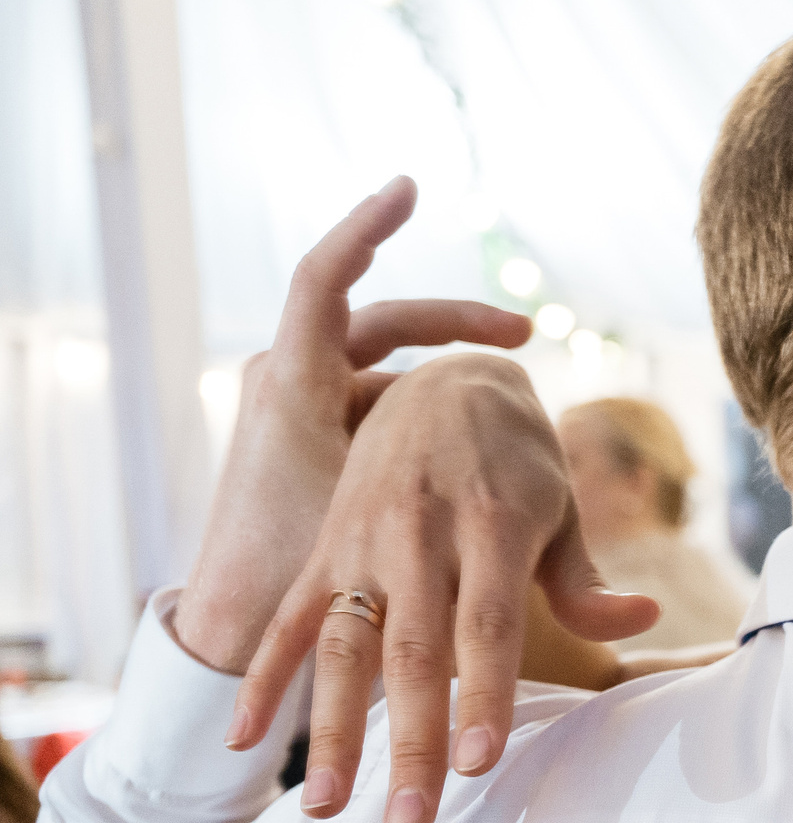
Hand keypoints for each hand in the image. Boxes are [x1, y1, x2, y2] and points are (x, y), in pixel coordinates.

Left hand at [174, 178, 531, 673]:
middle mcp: (283, 383)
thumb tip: (505, 396)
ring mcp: (293, 410)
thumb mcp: (373, 511)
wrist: (238, 632)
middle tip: (522, 335)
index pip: (325, 277)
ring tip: (511, 395)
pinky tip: (469, 439)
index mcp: (290, 384)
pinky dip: (421, 407)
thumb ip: (428, 458)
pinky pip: (373, 400)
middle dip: (455, 323)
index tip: (409, 189)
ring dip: (445, 371)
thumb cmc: (295, 575)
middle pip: (377, 321)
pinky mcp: (307, 441)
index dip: (367, 226)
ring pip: (382, 366)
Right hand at [231, 354, 657, 822]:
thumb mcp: (560, 507)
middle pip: (414, 653)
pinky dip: (262, 678)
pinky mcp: (323, 550)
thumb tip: (640, 619)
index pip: (487, 626)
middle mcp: (418, 535)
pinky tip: (241, 740)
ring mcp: (361, 543)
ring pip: (344, 647)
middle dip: (411, 742)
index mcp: (491, 525)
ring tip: (329, 809)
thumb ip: (584, 578)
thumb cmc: (518, 460)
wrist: (444, 382)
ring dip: (334, 731)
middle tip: (411, 822)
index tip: (477, 766)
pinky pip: (289, 621)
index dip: (482, 695)